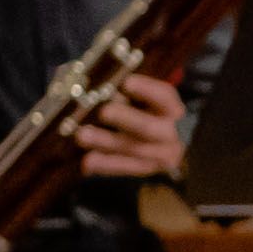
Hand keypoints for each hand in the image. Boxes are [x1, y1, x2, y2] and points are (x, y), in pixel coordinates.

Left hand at [76, 70, 190, 185]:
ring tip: (81, 136)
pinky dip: (105, 165)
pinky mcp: (146, 169)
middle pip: (149, 128)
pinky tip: (86, 163)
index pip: (164, 97)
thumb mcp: (139, 98)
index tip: (127, 82)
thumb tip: (100, 90)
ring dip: (106, 142)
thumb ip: (123, 94)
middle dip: (126, 119)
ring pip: (133, 149)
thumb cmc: (142, 110)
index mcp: (170, 108)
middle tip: (104, 112)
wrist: (162, 143)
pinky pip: (125, 168)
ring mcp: (161, 155)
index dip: (147, 90)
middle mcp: (170, 133)